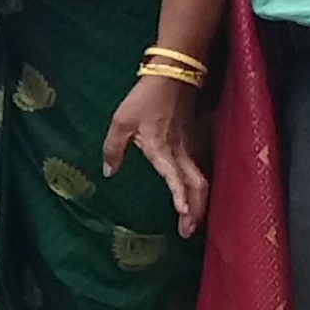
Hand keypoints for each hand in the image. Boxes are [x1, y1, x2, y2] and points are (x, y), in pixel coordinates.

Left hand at [107, 72, 212, 231]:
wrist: (172, 77)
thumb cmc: (144, 100)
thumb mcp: (121, 122)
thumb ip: (113, 149)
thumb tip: (108, 172)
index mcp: (162, 149)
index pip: (175, 177)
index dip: (180, 196)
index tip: (183, 215)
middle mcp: (180, 153)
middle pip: (196, 185)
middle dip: (195, 210)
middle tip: (188, 232)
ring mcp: (190, 148)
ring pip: (200, 180)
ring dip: (199, 203)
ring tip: (192, 222)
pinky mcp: (193, 144)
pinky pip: (199, 171)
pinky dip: (198, 189)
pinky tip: (194, 199)